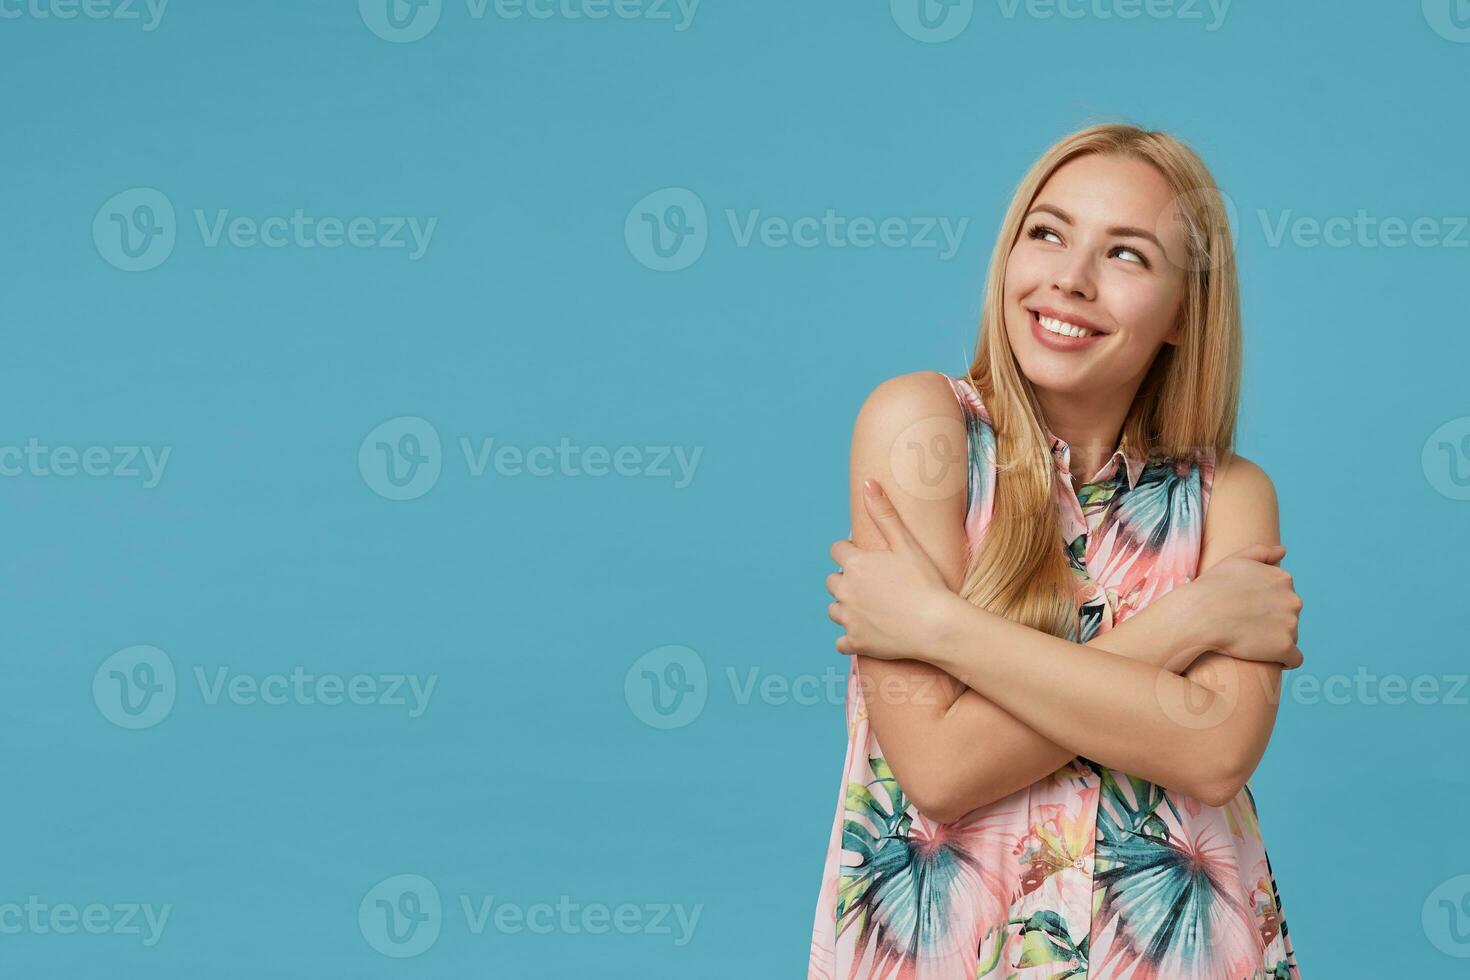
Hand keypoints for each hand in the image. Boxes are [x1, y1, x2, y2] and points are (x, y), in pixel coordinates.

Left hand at [826, 478, 958, 660]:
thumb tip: (868, 482)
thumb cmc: (926, 583)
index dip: (851, 552)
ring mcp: (848, 619)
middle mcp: (845, 591)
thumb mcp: (906, 543)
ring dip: (846, 607)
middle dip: (847, 579)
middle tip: (874, 584)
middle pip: (832, 580)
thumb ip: (884, 513)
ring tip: (871, 607)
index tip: (868, 559)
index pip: (836, 551)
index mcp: (855, 564)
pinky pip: (840, 641)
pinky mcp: (855, 643)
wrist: (937, 626)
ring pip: (834, 609)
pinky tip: (867, 633)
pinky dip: (850, 637)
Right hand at [1188, 543, 1303, 668]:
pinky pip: (1294, 659)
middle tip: (1246, 626)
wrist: (1200, 616)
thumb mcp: (1236, 560)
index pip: (1284, 595)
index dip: (1266, 604)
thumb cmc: (1212, 587)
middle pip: (1289, 616)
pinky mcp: (1285, 647)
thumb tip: (1283, 550)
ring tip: (1249, 641)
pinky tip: (1269, 659)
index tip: (1248, 610)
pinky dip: (1284, 660)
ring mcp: (1291, 624)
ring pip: (1290, 636)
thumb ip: (1262, 552)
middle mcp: (1293, 600)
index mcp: (1283, 578)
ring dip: (1274, 640)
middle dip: (1273, 621)